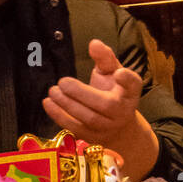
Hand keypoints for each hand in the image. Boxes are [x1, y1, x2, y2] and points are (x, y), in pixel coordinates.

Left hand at [42, 38, 158, 181]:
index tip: (118, 73)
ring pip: (89, 118)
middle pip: (106, 104)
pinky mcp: (94, 138)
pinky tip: (48, 103)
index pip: (134, 84)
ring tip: (52, 91)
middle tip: (62, 82)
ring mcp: (109, 127)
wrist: (117, 126)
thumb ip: (104, 57)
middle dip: (81, 93)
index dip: (128, 80)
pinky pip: (76, 128)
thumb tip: (94, 43)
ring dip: (67, 104)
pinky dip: (59, 116)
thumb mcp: (111, 72)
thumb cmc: (112, 92)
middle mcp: (123, 111)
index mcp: (130, 92)